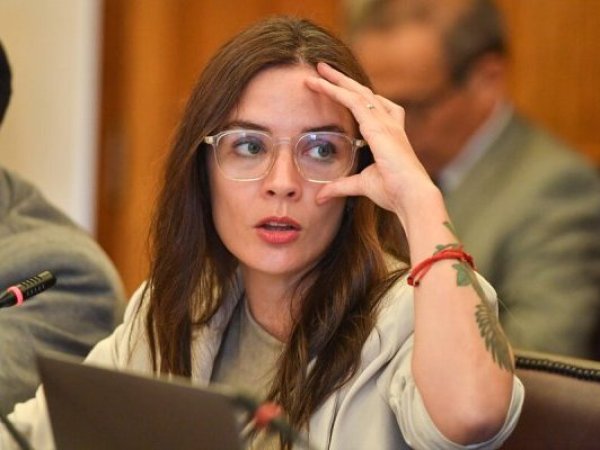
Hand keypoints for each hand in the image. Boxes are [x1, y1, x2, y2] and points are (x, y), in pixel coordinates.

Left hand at [306, 62, 437, 224]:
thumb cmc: (393, 192)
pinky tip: (321, 84)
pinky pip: (353, 101)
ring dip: (336, 80)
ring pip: (357, 93)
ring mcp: (385, 122)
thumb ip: (339, 186)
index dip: (354, 96)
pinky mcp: (377, 126)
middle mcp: (388, 123)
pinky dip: (335, 90)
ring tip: (319, 68)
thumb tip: (319, 197)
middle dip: (343, 80)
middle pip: (364, 93)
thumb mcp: (361, 185)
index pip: (370, 107)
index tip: (338, 88)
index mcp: (389, 134)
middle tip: (323, 68)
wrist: (412, 196)